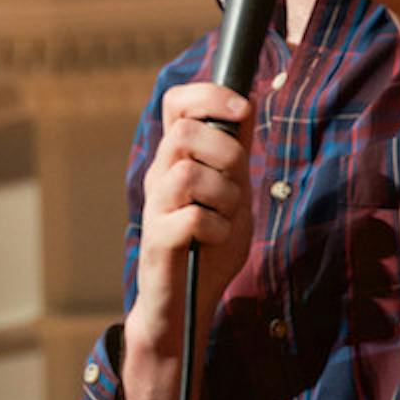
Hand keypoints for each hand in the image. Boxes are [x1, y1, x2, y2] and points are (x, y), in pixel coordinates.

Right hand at [126, 82, 254, 356]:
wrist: (186, 304)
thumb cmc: (209, 245)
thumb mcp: (232, 191)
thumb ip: (235, 154)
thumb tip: (244, 104)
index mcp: (176, 158)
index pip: (176, 102)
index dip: (208, 95)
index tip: (241, 109)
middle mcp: (160, 176)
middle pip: (184, 133)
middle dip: (226, 153)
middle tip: (236, 182)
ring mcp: (155, 208)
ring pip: (188, 173)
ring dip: (224, 194)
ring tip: (227, 215)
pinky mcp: (158, 242)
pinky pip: (192, 218)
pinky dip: (217, 227)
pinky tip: (217, 238)